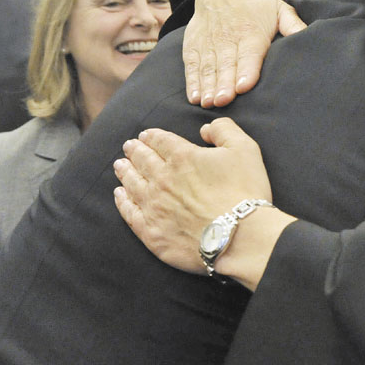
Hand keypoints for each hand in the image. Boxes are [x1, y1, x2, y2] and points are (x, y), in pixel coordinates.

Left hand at [113, 117, 274, 275]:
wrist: (239, 236)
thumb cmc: (245, 191)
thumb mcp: (244, 148)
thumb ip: (224, 129)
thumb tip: (205, 129)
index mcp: (182, 156)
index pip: (160, 140)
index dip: (151, 136)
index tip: (144, 135)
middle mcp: (162, 179)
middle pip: (142, 160)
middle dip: (134, 151)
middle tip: (128, 147)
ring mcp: (154, 206)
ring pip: (132, 183)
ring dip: (124, 171)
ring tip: (119, 165)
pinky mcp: (152, 232)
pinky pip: (129, 212)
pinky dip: (122, 201)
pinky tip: (119, 195)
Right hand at [183, 0, 306, 107]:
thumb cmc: (256, 5)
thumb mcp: (279, 9)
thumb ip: (293, 24)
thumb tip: (307, 35)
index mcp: (251, 33)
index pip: (249, 54)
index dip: (247, 70)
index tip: (244, 86)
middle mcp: (228, 38)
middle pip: (226, 64)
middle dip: (224, 83)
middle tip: (224, 101)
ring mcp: (209, 43)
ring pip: (208, 67)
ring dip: (207, 86)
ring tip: (209, 103)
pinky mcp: (194, 46)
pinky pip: (192, 65)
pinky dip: (192, 81)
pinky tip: (194, 97)